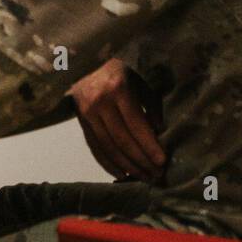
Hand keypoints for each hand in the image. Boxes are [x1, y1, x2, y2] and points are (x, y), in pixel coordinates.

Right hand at [69, 58, 164, 180]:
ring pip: (107, 146)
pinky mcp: (80, 121)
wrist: (88, 63)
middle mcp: (98, 101)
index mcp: (117, 89)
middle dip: (140, 160)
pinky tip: (121, 173)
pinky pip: (94, 146)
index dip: (149, 145)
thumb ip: (150, 108)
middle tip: (155, 175)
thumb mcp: (141, 84)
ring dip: (126, 166)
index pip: (135, 125)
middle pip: (121, 139)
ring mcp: (85, 112)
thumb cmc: (123, 73)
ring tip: (142, 178)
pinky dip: (107, 163)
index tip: (162, 162)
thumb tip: (157, 135)